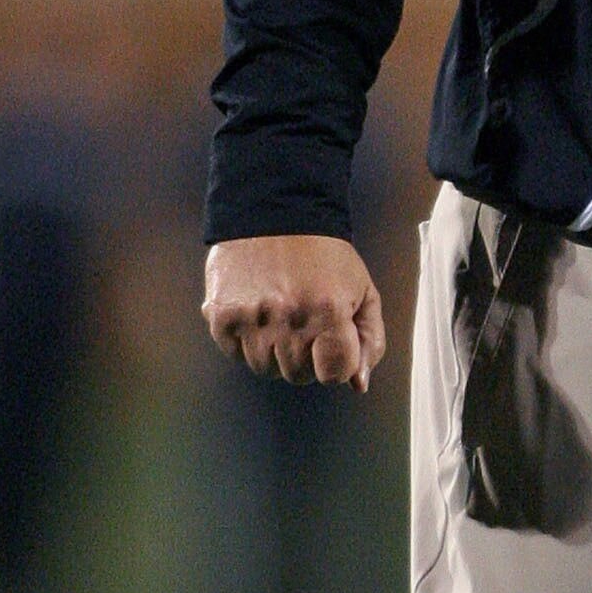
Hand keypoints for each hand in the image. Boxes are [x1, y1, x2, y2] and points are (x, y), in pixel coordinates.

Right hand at [203, 235, 385, 393]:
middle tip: (304, 321)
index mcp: (328, 312)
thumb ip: (369, 340)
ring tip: (279, 315)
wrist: (273, 209)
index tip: (332, 343)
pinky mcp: (222, 316)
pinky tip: (256, 313)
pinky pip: (235, 354)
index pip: (336, 375)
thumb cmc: (324, 253)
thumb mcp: (362, 291)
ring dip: (275, 351)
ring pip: (266, 369)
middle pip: (300, 376)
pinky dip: (245, 342)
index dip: (336, 362)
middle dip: (307, 357)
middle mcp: (288, 318)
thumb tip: (358, 383)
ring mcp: (251, 319)